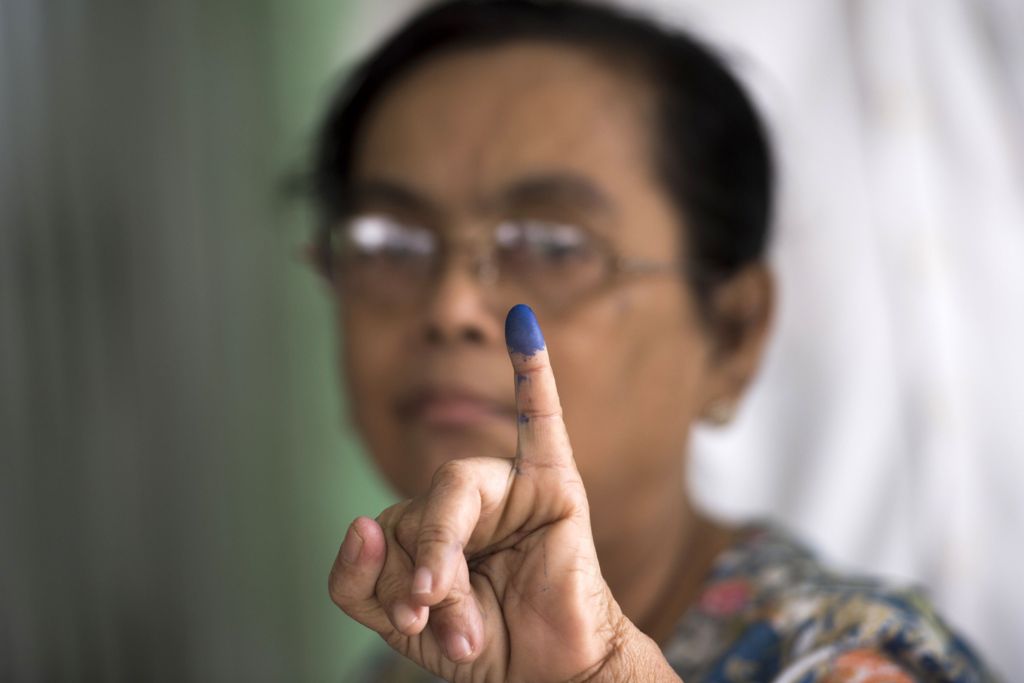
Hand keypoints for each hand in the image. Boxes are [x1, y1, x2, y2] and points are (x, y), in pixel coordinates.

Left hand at [329, 305, 679, 681]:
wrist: (548, 675)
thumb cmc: (482, 644)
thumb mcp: (397, 624)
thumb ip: (359, 581)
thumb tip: (360, 520)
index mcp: (429, 526)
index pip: (388, 526)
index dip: (388, 572)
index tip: (410, 623)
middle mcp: (466, 501)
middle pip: (419, 509)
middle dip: (419, 568)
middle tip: (428, 615)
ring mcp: (510, 488)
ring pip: (453, 491)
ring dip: (443, 549)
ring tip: (448, 605)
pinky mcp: (554, 484)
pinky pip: (542, 419)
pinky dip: (533, 370)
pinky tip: (522, 324)